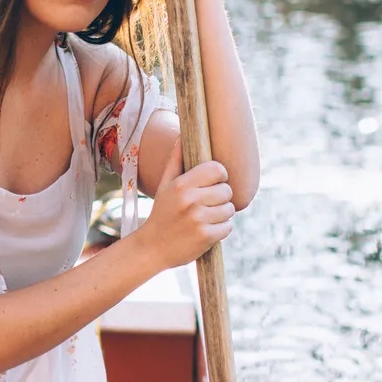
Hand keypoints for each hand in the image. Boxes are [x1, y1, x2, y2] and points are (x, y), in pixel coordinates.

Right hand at [134, 141, 234, 270]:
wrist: (152, 248)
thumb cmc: (161, 213)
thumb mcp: (164, 185)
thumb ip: (175, 160)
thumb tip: (181, 134)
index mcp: (181, 184)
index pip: (217, 169)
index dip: (219, 176)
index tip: (214, 183)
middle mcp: (190, 200)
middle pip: (226, 190)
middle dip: (220, 198)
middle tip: (207, 205)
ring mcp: (198, 219)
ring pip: (229, 209)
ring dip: (222, 214)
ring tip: (205, 218)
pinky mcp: (206, 237)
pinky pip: (228, 227)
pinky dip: (221, 230)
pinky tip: (207, 230)